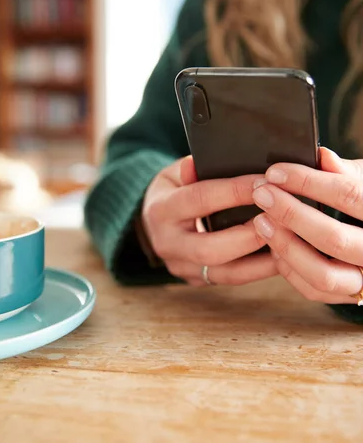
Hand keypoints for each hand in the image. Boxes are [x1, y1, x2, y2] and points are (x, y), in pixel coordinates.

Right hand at [142, 156, 277, 286]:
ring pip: (224, 273)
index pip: (200, 199)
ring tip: (288, 243)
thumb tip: (198, 163)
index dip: (234, 192)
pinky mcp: (196, 280)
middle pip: (209, 248)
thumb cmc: (174, 190)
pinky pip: (231, 279)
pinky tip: (281, 258)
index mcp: (160, 210)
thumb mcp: (176, 173)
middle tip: (280, 219)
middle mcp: (167, 243)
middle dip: (248, 236)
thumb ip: (189, 169)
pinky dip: (258, 270)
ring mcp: (181, 267)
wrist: (155, 221)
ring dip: (259, 261)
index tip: (265, 182)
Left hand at [252, 148, 362, 303]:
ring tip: (261, 221)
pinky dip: (289, 268)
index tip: (275, 172)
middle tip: (262, 194)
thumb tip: (322, 156)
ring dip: (285, 245)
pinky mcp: (348, 295)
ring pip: (322, 273)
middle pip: (333, 239)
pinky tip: (274, 245)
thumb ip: (346, 172)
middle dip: (291, 214)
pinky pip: (314, 290)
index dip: (309, 182)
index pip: (349, 196)